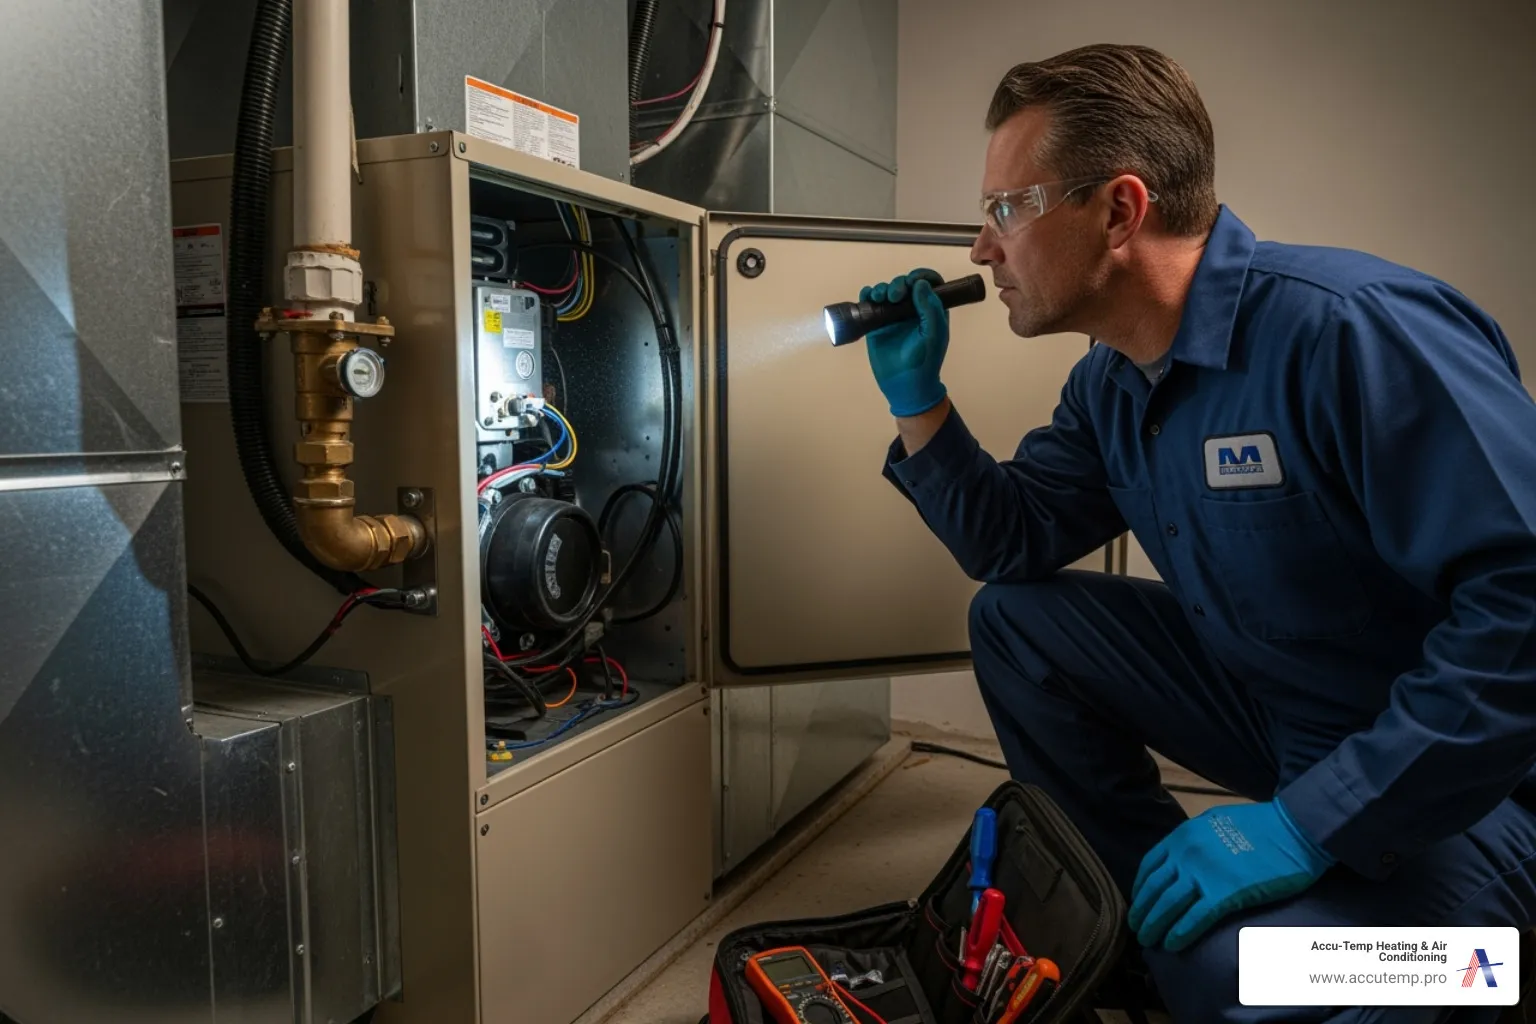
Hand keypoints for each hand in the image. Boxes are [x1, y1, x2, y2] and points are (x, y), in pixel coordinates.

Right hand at [862, 268, 949, 416]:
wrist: (905, 386)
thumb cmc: (924, 362)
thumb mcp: (933, 334)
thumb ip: (930, 308)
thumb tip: (920, 284)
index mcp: (931, 310)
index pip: (929, 283)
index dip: (921, 276)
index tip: (912, 281)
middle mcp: (912, 310)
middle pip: (904, 284)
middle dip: (898, 284)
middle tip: (894, 297)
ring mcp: (894, 316)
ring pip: (886, 291)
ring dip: (881, 289)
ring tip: (878, 298)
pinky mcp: (877, 324)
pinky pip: (870, 304)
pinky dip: (866, 297)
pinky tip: (867, 299)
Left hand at [1128, 799, 1333, 951]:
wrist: (1293, 829)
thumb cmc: (1260, 825)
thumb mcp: (1214, 822)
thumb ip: (1194, 840)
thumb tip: (1182, 860)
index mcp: (1182, 836)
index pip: (1150, 866)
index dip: (1140, 889)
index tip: (1139, 903)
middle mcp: (1186, 854)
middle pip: (1154, 889)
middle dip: (1142, 912)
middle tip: (1138, 930)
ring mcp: (1204, 873)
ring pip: (1168, 905)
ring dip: (1155, 926)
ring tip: (1149, 941)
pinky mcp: (1226, 893)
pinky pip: (1195, 918)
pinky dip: (1180, 932)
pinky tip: (1173, 944)